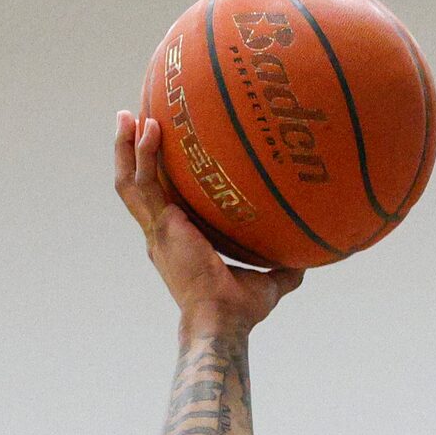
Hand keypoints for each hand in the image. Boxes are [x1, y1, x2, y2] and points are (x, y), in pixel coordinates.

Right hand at [115, 110, 301, 336]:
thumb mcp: (268, 282)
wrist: (221, 320)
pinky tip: (149, 128)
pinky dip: (141, 155)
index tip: (164, 150)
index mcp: (179, 241)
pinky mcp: (160, 226)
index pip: (163, 201)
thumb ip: (284, 267)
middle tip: (134, 119)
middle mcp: (162, 233)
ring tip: (129, 114)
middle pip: (138, 185)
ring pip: (131, 181)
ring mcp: (158, 229)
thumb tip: (309, 257)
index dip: (159, 176)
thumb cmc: (240, 309)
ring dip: (126, 147)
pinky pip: (143, 184)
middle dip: (132, 153)